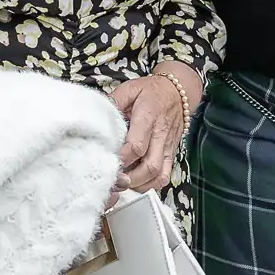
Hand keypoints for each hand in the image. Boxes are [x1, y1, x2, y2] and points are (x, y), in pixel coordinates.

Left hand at [106, 71, 188, 193]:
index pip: (136, 146)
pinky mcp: (171, 154)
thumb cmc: (151, 91)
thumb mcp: (129, 89)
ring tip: (123, 182)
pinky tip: (136, 181)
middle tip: (113, 178)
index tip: (106, 162)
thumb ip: (113, 102)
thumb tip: (96, 118)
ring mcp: (167, 147)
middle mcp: (161, 135)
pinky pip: (165, 176)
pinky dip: (150, 184)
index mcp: (149, 117)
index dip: (121, 159)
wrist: (178, 92)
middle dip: (130, 178)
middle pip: (149, 166)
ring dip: (140, 184)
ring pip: (159, 175)